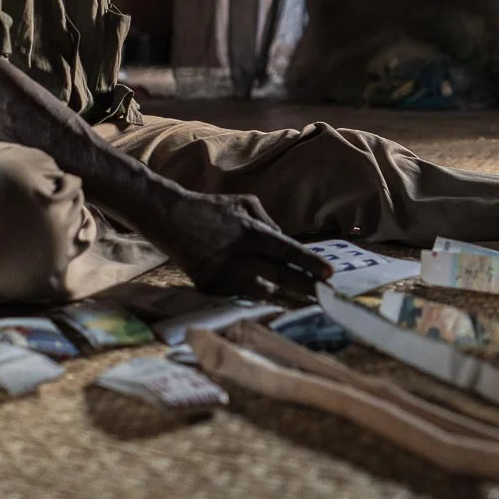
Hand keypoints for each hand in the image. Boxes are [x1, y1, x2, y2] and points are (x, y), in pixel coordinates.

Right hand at [161, 190, 333, 299]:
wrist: (169, 218)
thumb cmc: (211, 208)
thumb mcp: (246, 204)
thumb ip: (269, 224)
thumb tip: (287, 244)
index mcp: (250, 232)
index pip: (288, 251)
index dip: (310, 264)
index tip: (329, 275)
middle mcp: (238, 256)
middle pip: (280, 277)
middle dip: (306, 287)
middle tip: (326, 295)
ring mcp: (223, 274)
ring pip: (262, 291)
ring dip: (278, 289)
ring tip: (294, 288)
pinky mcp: (209, 286)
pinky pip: (240, 293)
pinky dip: (252, 289)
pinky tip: (259, 284)